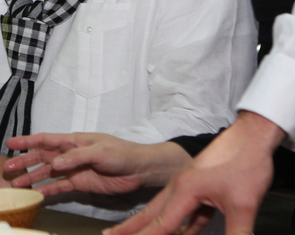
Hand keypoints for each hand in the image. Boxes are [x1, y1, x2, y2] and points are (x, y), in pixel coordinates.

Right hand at [4, 132, 191, 197]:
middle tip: (7, 169)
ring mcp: (73, 170)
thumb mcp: (99, 151)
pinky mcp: (80, 184)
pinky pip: (60, 187)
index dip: (27, 141)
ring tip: (16, 185)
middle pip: (41, 158)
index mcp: (73, 141)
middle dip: (24, 162)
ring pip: (47, 174)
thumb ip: (76, 157)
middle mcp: (69, 155)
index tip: (10, 143)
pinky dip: (47, 191)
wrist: (139, 169)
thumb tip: (55, 163)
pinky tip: (36, 195)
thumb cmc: (121, 153)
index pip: (45, 140)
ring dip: (32, 178)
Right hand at [108, 111, 283, 234]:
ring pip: (165, 211)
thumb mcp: (243, 205)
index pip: (160, 223)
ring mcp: (189, 186)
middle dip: (130, 227)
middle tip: (109, 234)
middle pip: (151, 213)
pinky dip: (182, 224)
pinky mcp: (202, 187)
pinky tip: (185, 234)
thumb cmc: (245, 164)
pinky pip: (187, 211)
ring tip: (136, 233)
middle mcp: (180, 188)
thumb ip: (236, 233)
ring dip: (151, 224)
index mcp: (184, 191)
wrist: (252, 137)